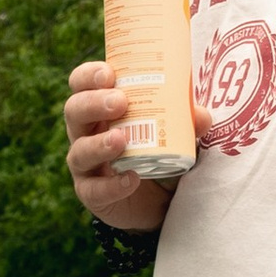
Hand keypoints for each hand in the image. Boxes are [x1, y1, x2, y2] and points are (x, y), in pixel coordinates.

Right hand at [63, 61, 175, 229]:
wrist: (158, 201)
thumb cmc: (159, 153)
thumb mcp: (176, 132)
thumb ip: (187, 122)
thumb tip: (201, 116)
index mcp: (100, 108)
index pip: (82, 84)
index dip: (89, 75)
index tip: (109, 74)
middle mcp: (86, 132)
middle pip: (74, 111)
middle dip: (93, 103)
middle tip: (120, 102)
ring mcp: (85, 164)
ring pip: (80, 151)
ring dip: (99, 143)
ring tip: (122, 139)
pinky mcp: (91, 193)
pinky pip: (94, 190)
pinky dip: (112, 185)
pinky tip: (131, 179)